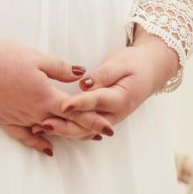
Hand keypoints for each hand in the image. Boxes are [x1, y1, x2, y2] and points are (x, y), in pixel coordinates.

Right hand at [0, 34, 92, 154]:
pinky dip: (37, 142)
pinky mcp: (5, 118)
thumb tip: (81, 74)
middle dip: (85, 129)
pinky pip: (24, 135)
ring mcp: (18, 117)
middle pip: (65, 125)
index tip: (109, 127)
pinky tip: (46, 148)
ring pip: (48, 131)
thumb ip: (60, 69)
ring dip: (66, 135)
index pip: (76, 111)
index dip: (93, 118)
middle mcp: (34, 112)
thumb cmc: (2, 56)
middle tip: (103, 134)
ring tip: (82, 138)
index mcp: (45, 95)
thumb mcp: (36, 57)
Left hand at [54, 32, 179, 126]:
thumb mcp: (121, 63)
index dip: (78, 104)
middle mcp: (115, 114)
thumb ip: (103, 74)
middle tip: (43, 123)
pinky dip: (69, 130)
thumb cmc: (134, 64)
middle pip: (88, 124)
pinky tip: (53, 129)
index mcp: (120, 98)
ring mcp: (110, 119)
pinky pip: (86, 129)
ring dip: (63, 130)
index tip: (62, 105)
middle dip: (64, 125)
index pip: (96, 102)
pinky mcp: (104, 119)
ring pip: (85, 130)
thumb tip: (85, 83)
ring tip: (41, 128)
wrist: (150, 71)